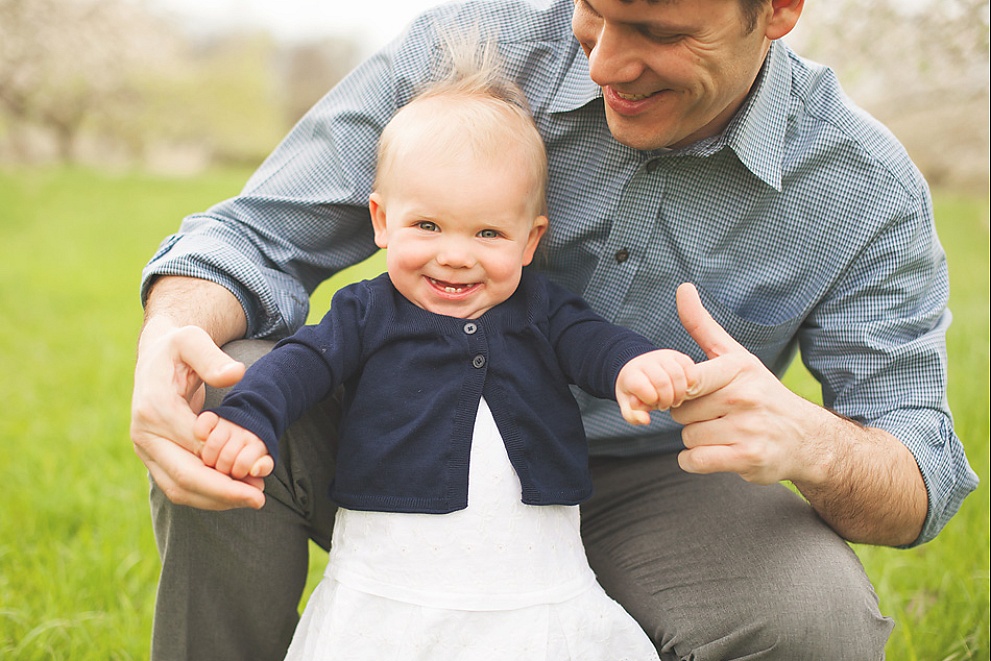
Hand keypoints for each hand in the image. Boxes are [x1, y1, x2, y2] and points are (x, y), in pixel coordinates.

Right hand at [130, 318, 266, 509]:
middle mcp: (144, 435)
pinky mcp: (153, 458)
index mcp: (154, 409)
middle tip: (259, 499)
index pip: (193, 449)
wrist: (155, 357)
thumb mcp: (193, 340)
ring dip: (216, 499)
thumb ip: (212, 358)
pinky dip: (206, 495)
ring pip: (178, 489)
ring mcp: (146, 450)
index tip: (258, 473)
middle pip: (183, 477)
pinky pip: (178, 485)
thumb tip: (235, 374)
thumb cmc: (178, 348)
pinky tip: (236, 493)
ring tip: (253, 498)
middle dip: (223, 493)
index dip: (225, 466)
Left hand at [616, 349, 696, 424]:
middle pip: (662, 382)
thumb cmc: (635, 392)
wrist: (639, 370)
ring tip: (675, 400)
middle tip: (665, 406)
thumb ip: (634, 415)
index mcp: (631, 375)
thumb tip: (646, 420)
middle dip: (667, 399)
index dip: (650, 400)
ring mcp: (663, 357)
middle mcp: (647, 362)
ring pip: (677, 374)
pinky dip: (691, 381)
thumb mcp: (628, 406)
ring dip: (680, 393)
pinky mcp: (677, 356)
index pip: (641, 386)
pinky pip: (689, 367)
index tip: (652, 403)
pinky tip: (685, 389)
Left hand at [672, 283, 829, 484]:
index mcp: (738, 370)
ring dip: (697, 440)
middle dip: (691, 417)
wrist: (807, 439)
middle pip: (680, 412)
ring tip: (724, 432)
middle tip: (718, 415)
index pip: (687, 380)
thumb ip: (704, 327)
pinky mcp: (747, 458)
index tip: (692, 394)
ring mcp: (747, 429)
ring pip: (687, 437)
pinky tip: (716, 452)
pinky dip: (695, 461)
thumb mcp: (737, 357)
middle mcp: (744, 397)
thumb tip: (682, 288)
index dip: (681, 390)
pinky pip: (694, 461)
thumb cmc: (762, 394)